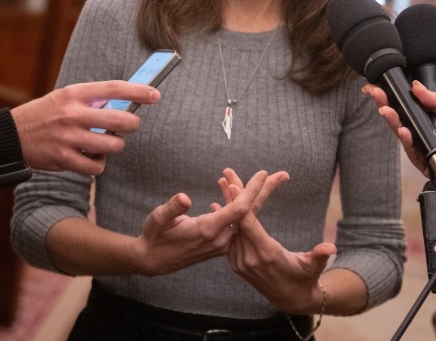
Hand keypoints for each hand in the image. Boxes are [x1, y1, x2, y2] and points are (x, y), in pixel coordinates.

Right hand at [11, 80, 160, 173]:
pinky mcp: (63, 159)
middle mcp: (72, 114)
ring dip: (116, 146)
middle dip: (132, 124)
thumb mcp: (66, 98)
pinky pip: (96, 167)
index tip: (155, 95)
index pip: (113, 89)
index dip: (138, 92)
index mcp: (74, 94)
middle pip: (119, 120)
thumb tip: (126, 105)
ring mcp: (67, 137)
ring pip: (112, 146)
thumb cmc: (46, 114)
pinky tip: (92, 158)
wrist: (13, 135)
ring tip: (106, 143)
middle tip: (131, 125)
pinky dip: (99, 164)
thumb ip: (91, 100)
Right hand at [130, 170, 270, 275]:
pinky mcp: (219, 243)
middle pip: (248, 212)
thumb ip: (172, 209)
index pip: (238, 209)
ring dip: (249, 195)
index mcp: (208, 230)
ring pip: (242, 216)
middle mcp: (219, 238)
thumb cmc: (154, 236)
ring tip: (262, 177)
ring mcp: (220, 242)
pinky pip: (234, 221)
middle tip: (282, 175)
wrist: (152, 261)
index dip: (251, 191)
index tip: (263, 173)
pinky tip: (231, 189)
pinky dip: (236, 203)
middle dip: (264, 191)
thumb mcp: (158, 219)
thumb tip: (184, 197)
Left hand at [216, 169, 333, 313]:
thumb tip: (331, 248)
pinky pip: (229, 236)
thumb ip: (320, 256)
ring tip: (223, 181)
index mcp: (266, 254)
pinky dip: (226, 219)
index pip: (249, 225)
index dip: (241, 205)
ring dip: (227, 204)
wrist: (291, 300)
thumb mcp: (314, 267)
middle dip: (232, 196)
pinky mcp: (236, 263)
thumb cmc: (306, 278)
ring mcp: (240, 261)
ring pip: (231, 227)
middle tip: (226, 174)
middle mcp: (249, 258)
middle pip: (237, 221)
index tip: (234, 186)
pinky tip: (220, 203)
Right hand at [363, 83, 435, 193]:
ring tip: (386, 110)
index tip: (380, 87)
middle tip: (377, 95)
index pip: (410, 106)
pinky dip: (407, 141)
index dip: (394, 97)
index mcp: (435, 116)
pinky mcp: (428, 163)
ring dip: (393, 122)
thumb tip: (415, 87)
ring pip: (403, 135)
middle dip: (387, 106)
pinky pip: (413, 152)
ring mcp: (427, 147)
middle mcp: (428, 132)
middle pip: (401, 119)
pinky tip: (403, 130)